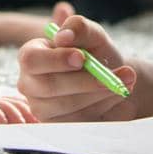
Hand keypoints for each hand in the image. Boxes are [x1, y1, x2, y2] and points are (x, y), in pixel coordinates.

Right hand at [17, 6, 137, 121]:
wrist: (110, 75)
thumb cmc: (93, 50)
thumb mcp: (91, 33)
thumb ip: (78, 27)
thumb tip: (63, 36)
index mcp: (31, 56)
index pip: (31, 59)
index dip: (56, 59)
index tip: (82, 58)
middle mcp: (30, 84)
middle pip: (49, 87)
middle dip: (85, 81)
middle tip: (114, 75)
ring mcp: (42, 108)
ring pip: (67, 106)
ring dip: (99, 94)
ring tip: (123, 82)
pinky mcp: (58, 126)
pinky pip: (79, 121)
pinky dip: (102, 107)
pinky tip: (116, 95)